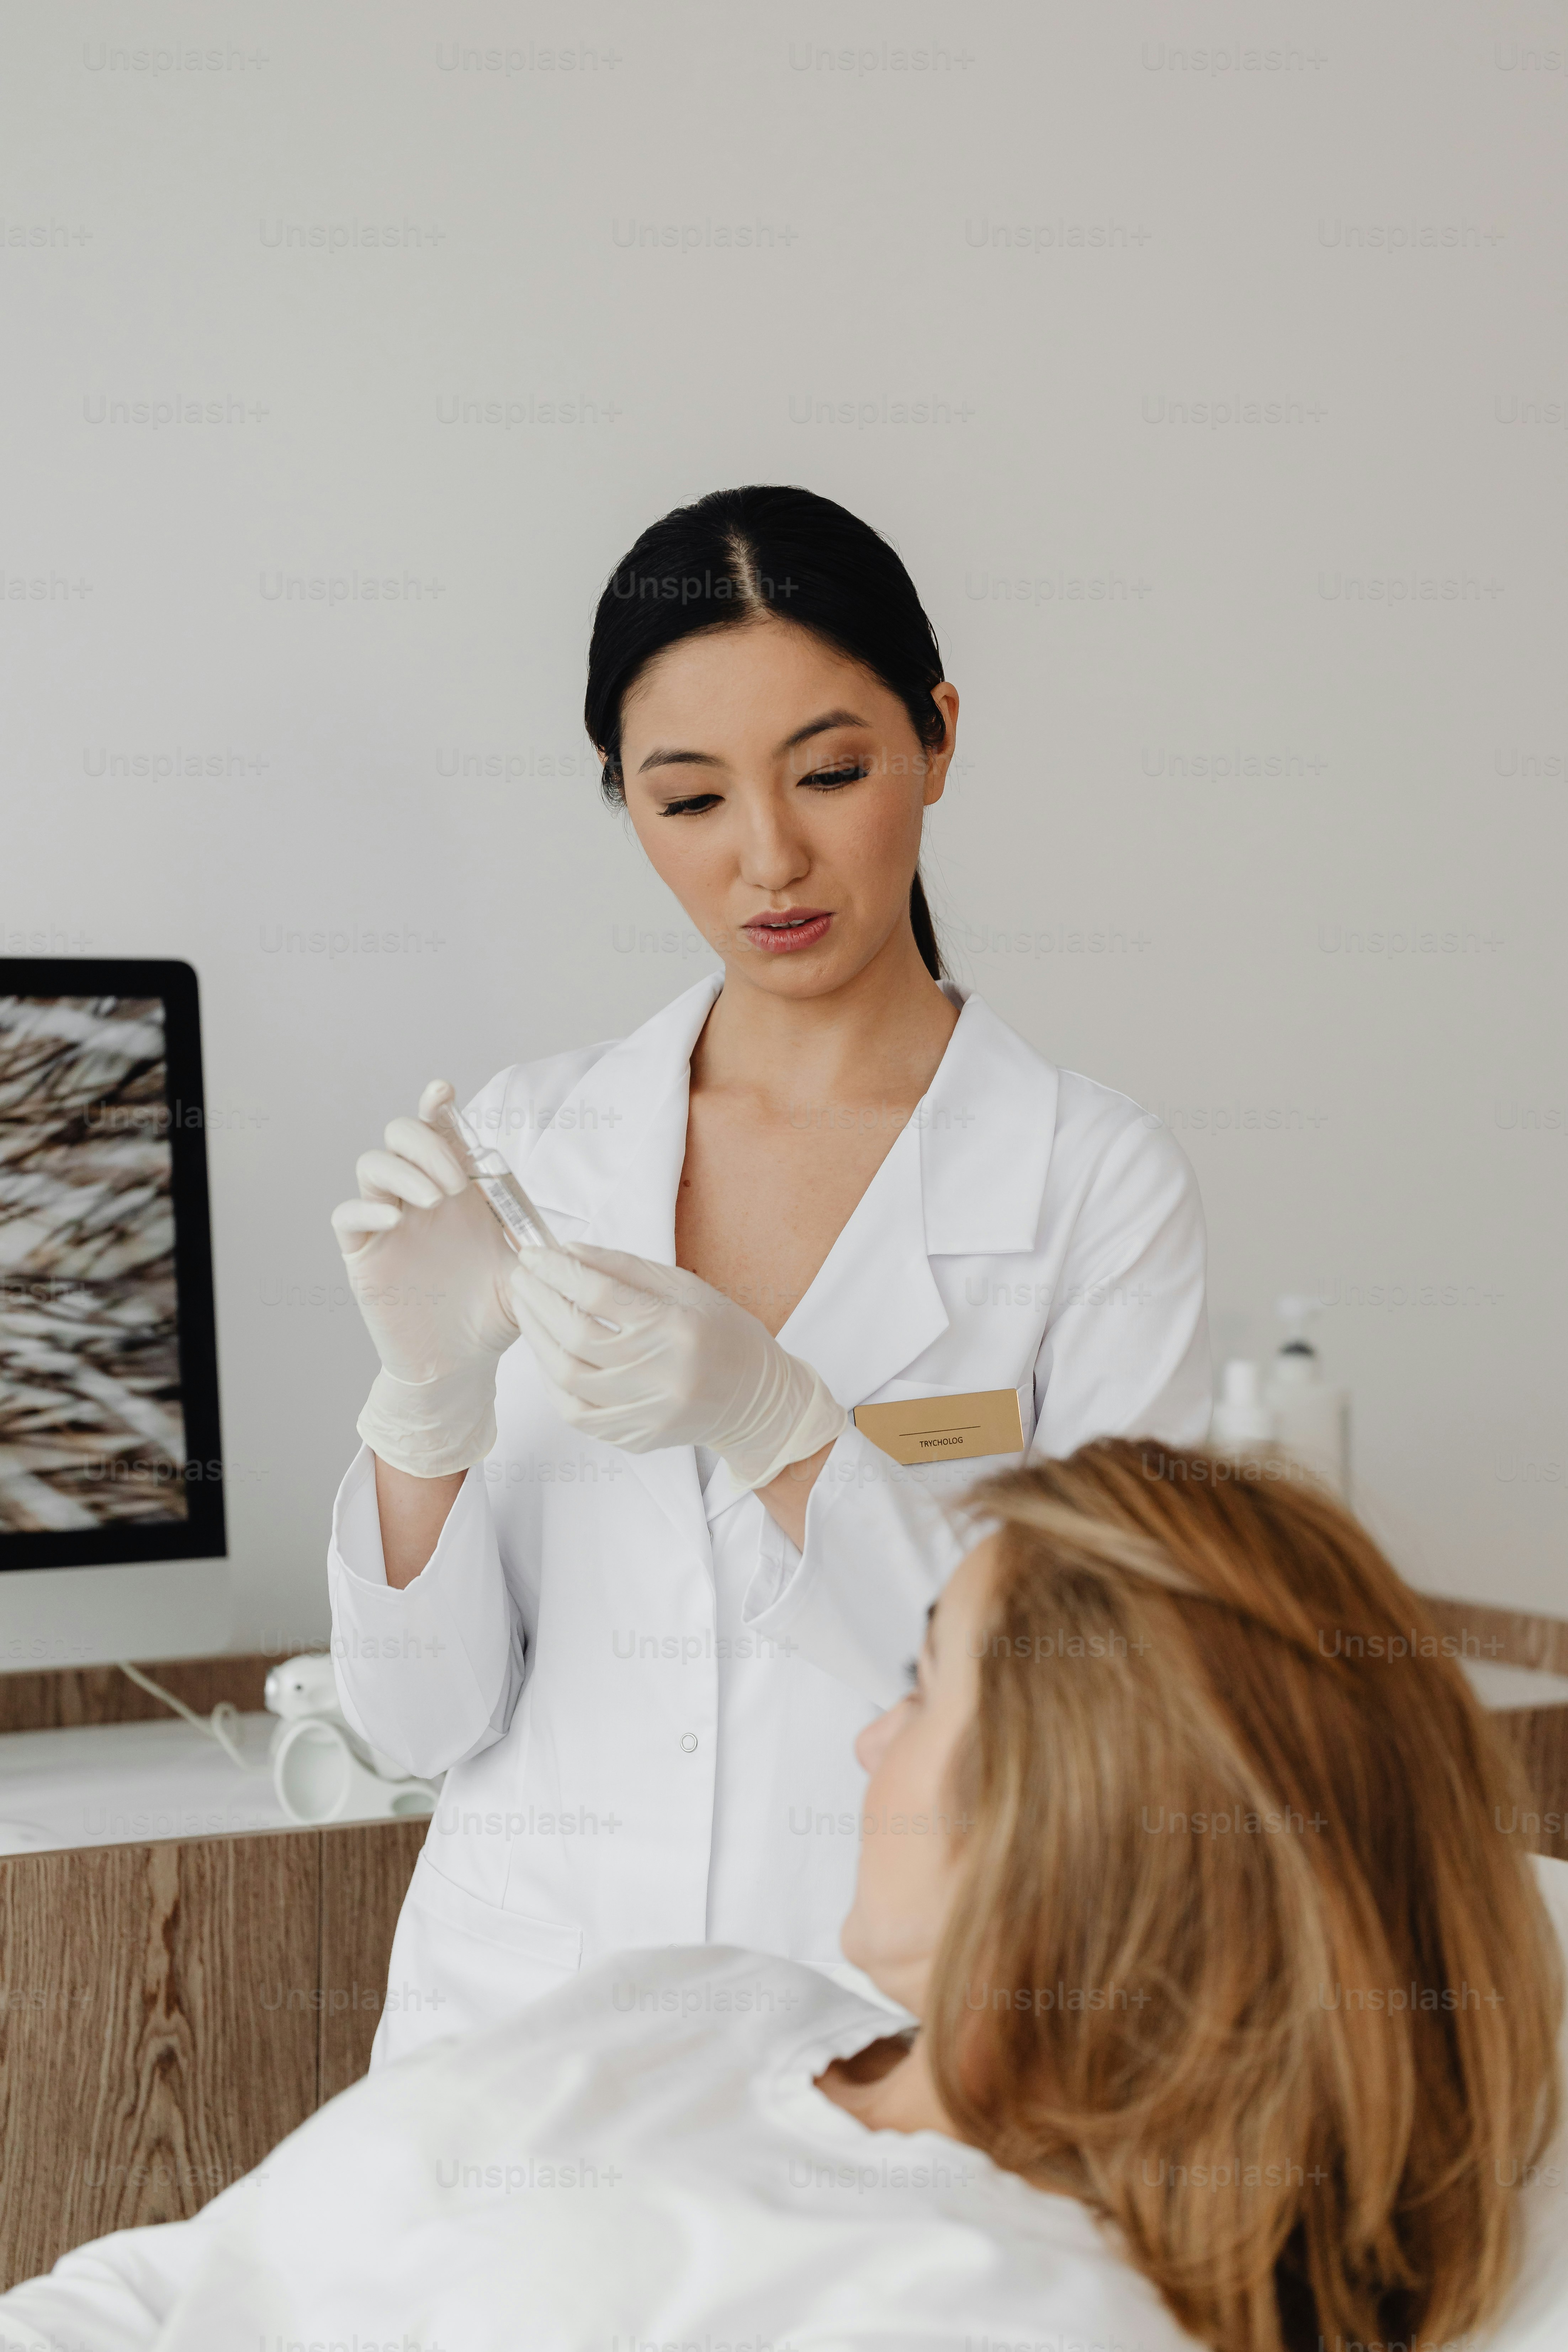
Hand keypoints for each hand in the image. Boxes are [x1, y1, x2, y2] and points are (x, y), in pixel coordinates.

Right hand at [331, 1081, 520, 1475]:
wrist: (461, 1363)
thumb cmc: (494, 1313)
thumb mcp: (528, 1272)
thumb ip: (540, 1241)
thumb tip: (569, 1227)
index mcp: (459, 1189)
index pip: (439, 1131)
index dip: (436, 1105)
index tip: (443, 1092)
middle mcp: (419, 1196)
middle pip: (400, 1135)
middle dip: (425, 1143)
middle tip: (454, 1182)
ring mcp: (388, 1222)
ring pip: (372, 1165)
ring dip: (402, 1171)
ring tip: (433, 1199)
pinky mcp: (365, 1253)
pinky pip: (347, 1214)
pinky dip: (366, 1206)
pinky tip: (394, 1218)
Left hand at [507, 1244, 846, 1490]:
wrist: (756, 1399)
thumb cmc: (722, 1333)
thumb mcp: (685, 1287)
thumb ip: (625, 1268)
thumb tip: (569, 1251)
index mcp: (677, 1327)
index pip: (599, 1293)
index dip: (558, 1271)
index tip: (534, 1254)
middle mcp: (661, 1374)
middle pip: (576, 1334)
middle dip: (539, 1300)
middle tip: (521, 1277)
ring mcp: (647, 1412)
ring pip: (567, 1376)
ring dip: (537, 1338)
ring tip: (527, 1310)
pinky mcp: (635, 1438)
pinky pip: (576, 1412)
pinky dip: (553, 1381)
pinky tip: (547, 1353)